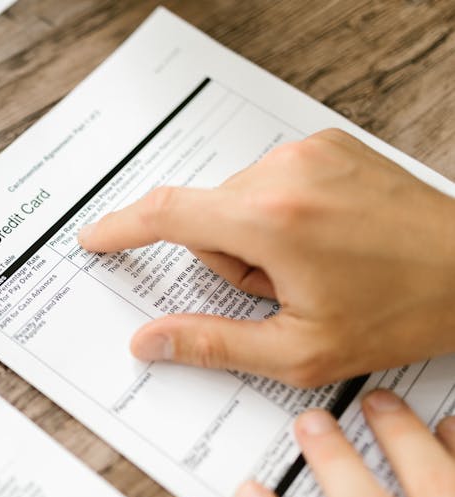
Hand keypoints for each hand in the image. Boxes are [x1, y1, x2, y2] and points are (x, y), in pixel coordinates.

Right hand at [77, 129, 454, 386]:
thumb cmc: (403, 311)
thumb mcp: (299, 350)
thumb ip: (211, 343)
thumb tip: (149, 341)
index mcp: (271, 218)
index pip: (167, 213)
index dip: (121, 227)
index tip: (95, 237)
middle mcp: (286, 170)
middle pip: (207, 216)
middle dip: (228, 259)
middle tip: (282, 290)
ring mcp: (310, 152)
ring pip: (237, 200)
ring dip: (255, 238)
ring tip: (311, 267)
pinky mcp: (328, 145)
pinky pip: (270, 181)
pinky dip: (279, 214)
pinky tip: (323, 241)